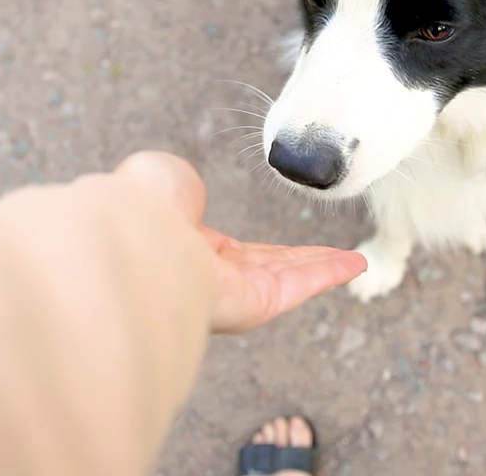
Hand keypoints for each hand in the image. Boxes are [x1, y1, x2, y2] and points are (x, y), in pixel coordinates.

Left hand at [115, 152, 366, 332]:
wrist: (129, 232)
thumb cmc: (137, 205)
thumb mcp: (163, 180)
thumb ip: (184, 187)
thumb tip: (194, 197)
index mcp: (186, 247)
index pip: (237, 254)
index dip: (269, 251)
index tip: (294, 249)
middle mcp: (210, 276)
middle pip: (271, 270)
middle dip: (306, 264)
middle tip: (337, 259)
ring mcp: (231, 294)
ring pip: (290, 278)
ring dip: (325, 269)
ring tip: (356, 262)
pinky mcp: (251, 305)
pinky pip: (298, 286)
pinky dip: (328, 274)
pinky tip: (353, 264)